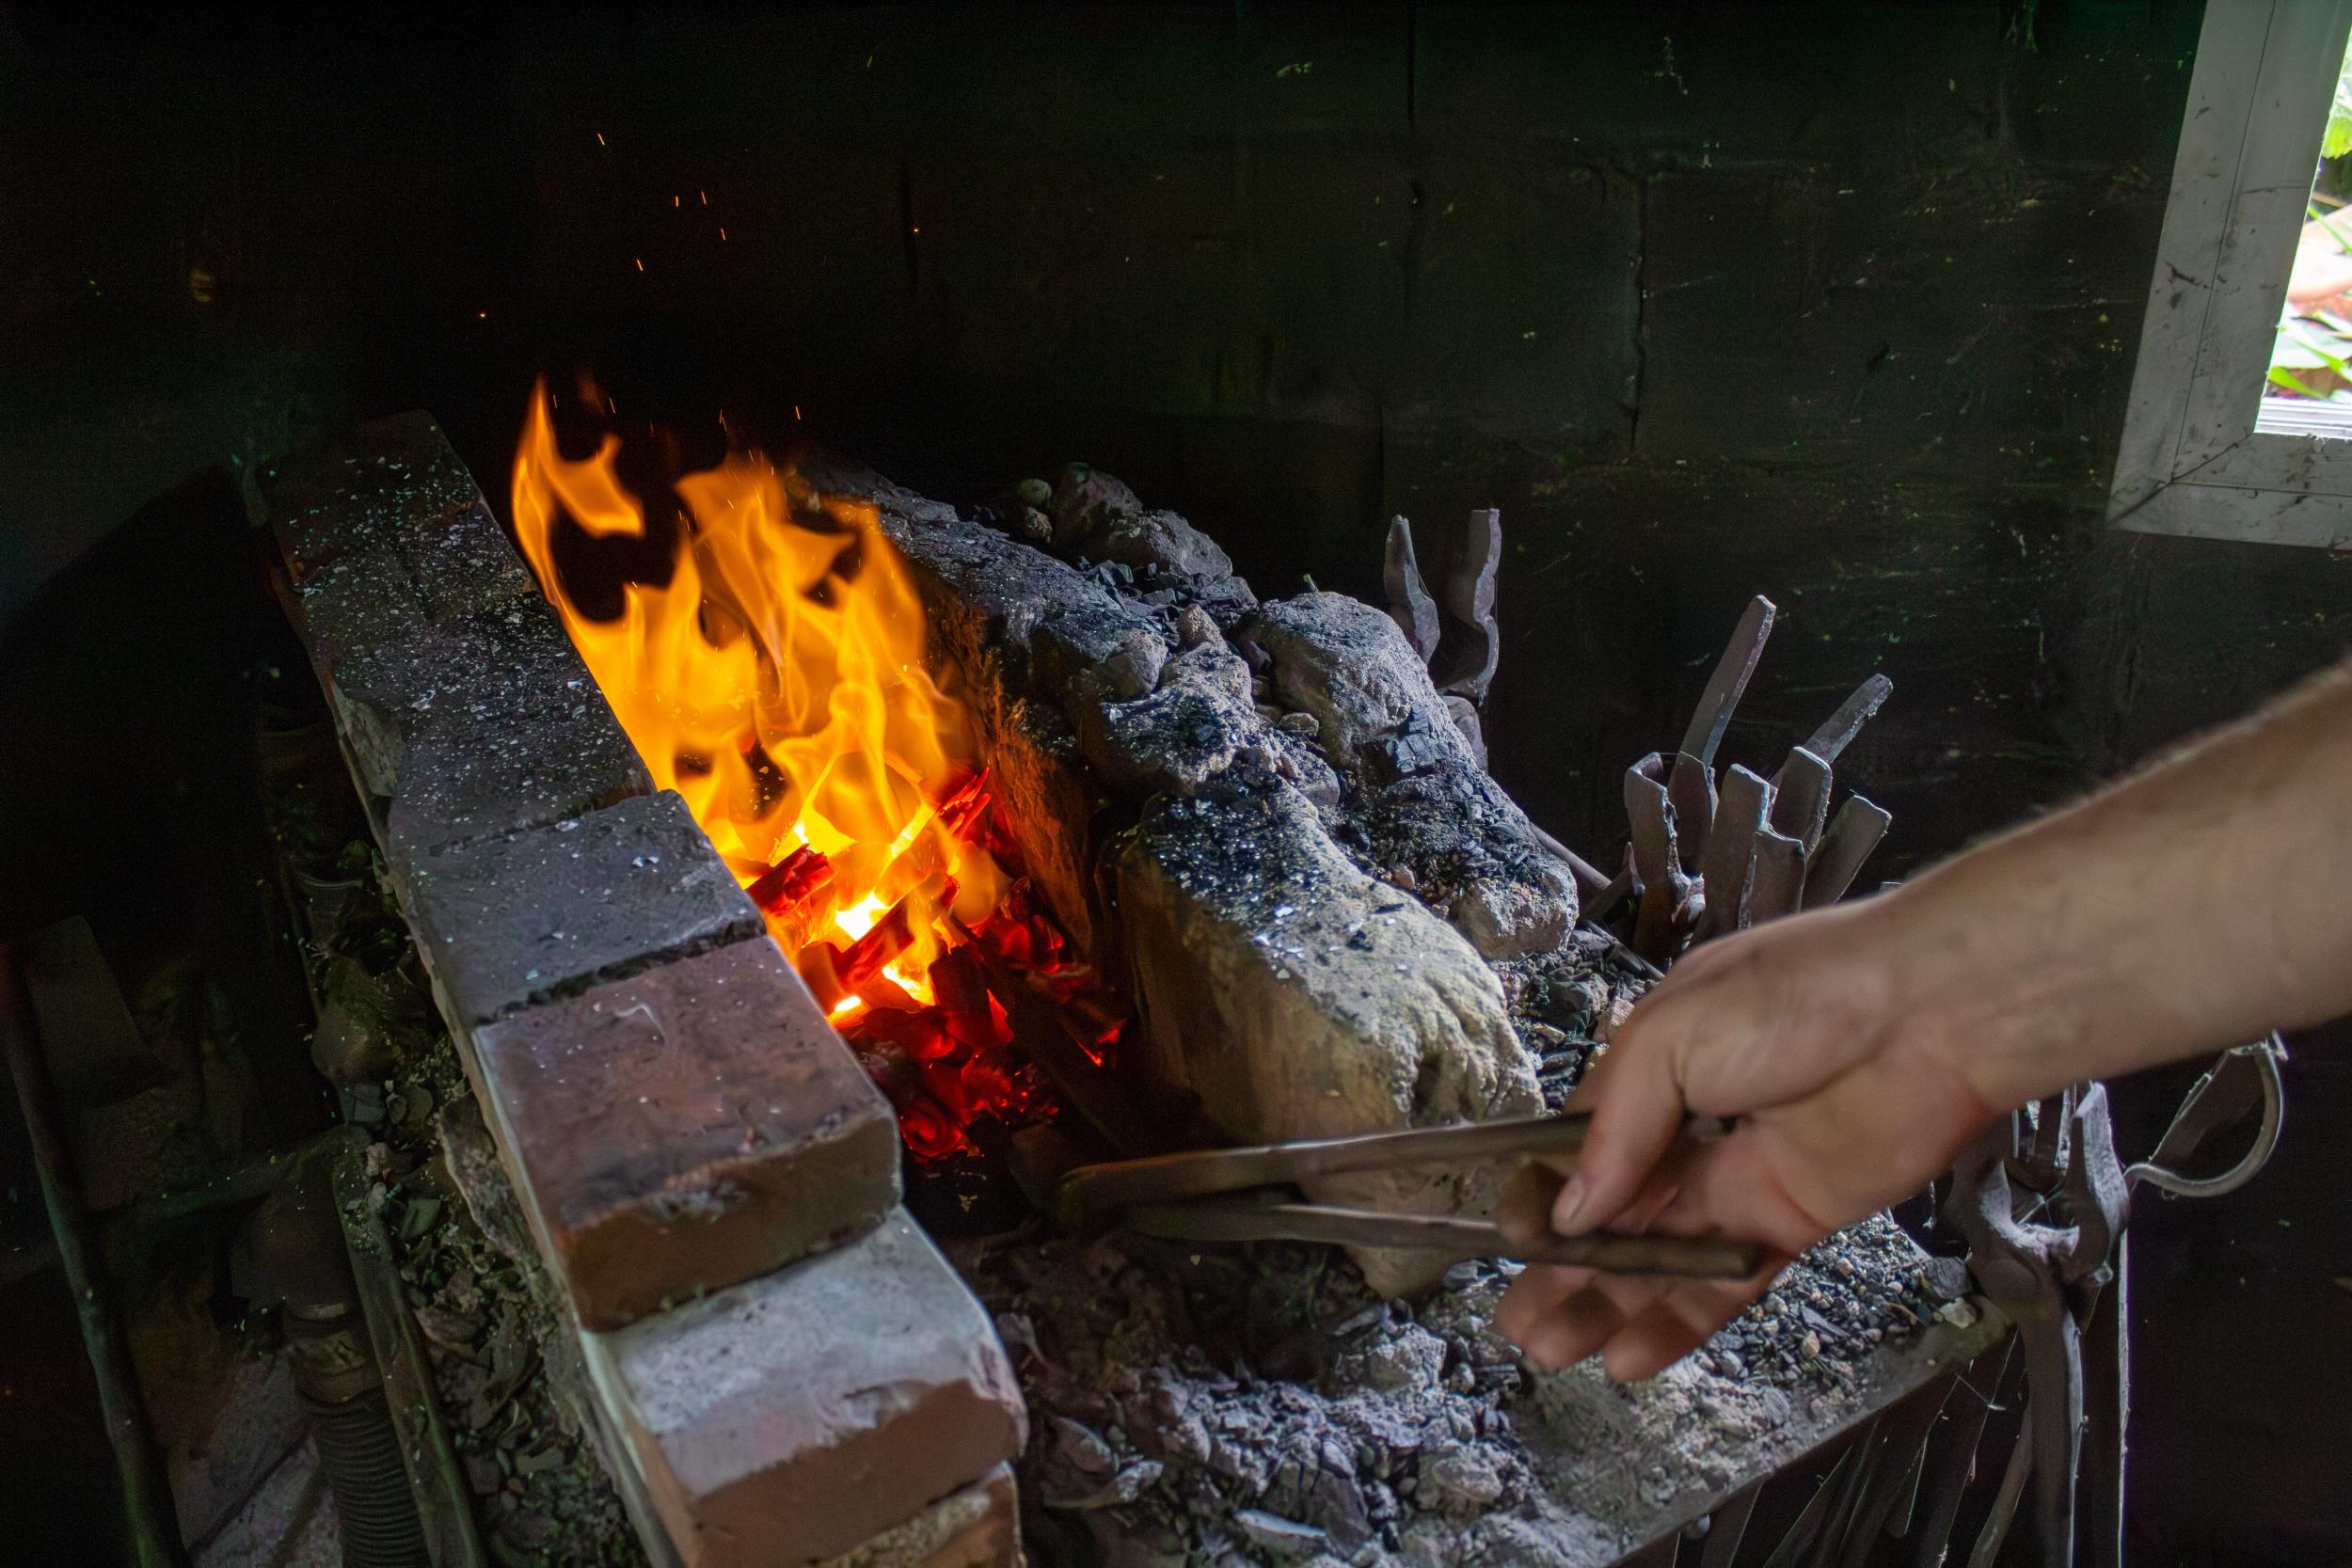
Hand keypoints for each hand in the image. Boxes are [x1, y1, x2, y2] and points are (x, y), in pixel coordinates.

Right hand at [1493, 897, 2001, 1380]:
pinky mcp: (1791, 1221)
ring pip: (1661, 1257)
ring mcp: (1740, 1179)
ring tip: (1554, 1347)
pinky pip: (1726, 1281)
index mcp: (1651, 1069)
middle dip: (1564, 1269)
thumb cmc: (1797, 995)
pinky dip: (1679, 1319)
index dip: (1547, 1200)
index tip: (1507, 1244)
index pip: (1582, 1149)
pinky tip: (1632, 1352)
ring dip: (1609, 1304)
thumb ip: (1617, 1127)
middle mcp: (1689, 1128)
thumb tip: (1571, 1209)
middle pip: (1615, 1214)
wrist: (1927, 1014)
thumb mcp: (1670, 1035)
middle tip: (1518, 1320)